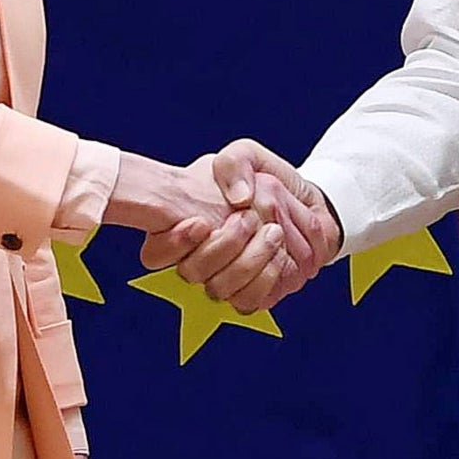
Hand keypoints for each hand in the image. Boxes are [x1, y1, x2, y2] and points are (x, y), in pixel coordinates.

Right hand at [137, 141, 340, 313]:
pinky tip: (279, 255)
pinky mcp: (247, 296)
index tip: (201, 223)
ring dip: (247, 262)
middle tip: (248, 219)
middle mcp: (197, 259)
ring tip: (272, 232)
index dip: (173, 244)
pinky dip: (266, 277)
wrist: (303, 205)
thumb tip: (238, 197)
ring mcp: (220, 280)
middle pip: (190, 272)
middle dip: (222, 246)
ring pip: (218, 289)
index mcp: (183, 227)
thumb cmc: (263, 182)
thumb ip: (233, 163)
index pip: (155, 252)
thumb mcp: (246, 157)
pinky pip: (247, 301)